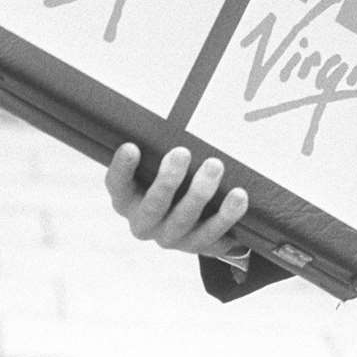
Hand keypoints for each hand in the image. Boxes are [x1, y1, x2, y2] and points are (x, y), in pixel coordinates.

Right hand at [104, 143, 248, 258]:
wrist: (194, 221)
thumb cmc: (172, 181)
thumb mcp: (158, 167)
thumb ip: (158, 151)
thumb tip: (168, 111)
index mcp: (127, 201)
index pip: (118, 186)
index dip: (122, 169)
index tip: (131, 147)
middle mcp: (144, 223)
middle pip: (153, 206)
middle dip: (167, 180)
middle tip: (182, 152)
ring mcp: (170, 238)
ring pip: (183, 219)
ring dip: (200, 192)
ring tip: (214, 165)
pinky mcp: (197, 245)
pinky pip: (212, 234)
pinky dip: (227, 215)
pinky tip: (238, 196)